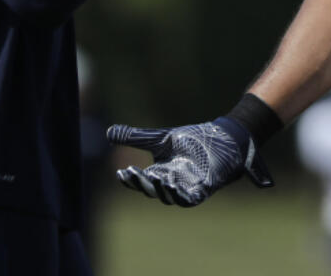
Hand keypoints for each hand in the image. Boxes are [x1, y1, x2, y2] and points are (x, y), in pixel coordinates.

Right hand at [107, 116, 273, 206]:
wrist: (222, 138)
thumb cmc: (192, 141)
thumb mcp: (160, 138)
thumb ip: (136, 137)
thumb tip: (108, 132)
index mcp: (159, 172)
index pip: (141, 180)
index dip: (130, 179)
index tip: (120, 172)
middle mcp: (171, 182)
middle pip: (152, 189)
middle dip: (142, 183)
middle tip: (133, 172)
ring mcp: (187, 187)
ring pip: (169, 197)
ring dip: (160, 190)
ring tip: (153, 179)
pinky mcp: (204, 188)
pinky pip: (190, 198)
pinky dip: (180, 195)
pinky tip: (172, 186)